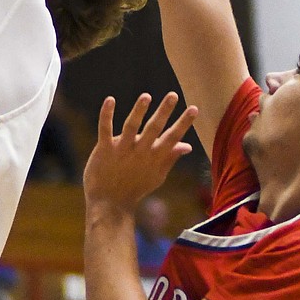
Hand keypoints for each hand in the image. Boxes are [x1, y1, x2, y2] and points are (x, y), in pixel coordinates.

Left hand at [83, 91, 195, 214]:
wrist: (110, 204)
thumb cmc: (135, 187)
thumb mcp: (157, 174)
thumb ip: (170, 157)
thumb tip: (187, 145)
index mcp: (154, 157)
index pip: (172, 138)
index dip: (184, 123)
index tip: (194, 108)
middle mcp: (140, 152)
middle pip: (154, 129)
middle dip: (164, 112)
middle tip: (173, 95)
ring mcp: (122, 150)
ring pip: (131, 127)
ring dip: (138, 111)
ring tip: (146, 96)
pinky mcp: (104, 149)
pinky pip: (105, 129)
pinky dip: (107, 114)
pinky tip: (110, 99)